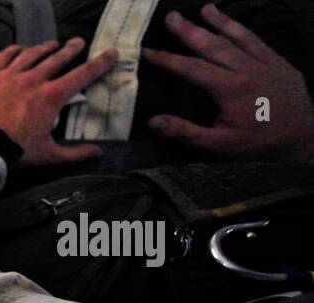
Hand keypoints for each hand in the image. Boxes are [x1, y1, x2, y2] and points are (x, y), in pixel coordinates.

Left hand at [0, 38, 118, 165]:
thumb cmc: (12, 152)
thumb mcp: (47, 155)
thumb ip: (75, 153)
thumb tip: (97, 153)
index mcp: (51, 97)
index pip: (83, 74)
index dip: (100, 63)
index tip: (110, 54)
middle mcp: (32, 80)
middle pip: (58, 57)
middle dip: (71, 49)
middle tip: (78, 44)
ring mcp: (9, 75)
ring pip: (32, 53)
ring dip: (45, 48)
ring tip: (52, 45)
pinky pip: (4, 55)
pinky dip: (15, 50)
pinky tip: (20, 49)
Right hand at [142, 4, 313, 159]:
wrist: (301, 141)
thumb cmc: (256, 145)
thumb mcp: (217, 146)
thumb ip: (184, 132)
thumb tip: (152, 122)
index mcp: (230, 88)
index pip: (191, 68)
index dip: (167, 59)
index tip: (148, 51)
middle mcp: (248, 69)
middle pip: (214, 44)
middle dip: (190, 30)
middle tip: (172, 17)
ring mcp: (268, 64)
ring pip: (240, 36)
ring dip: (221, 21)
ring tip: (206, 8)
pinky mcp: (281, 65)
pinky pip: (259, 42)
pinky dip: (244, 32)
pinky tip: (236, 27)